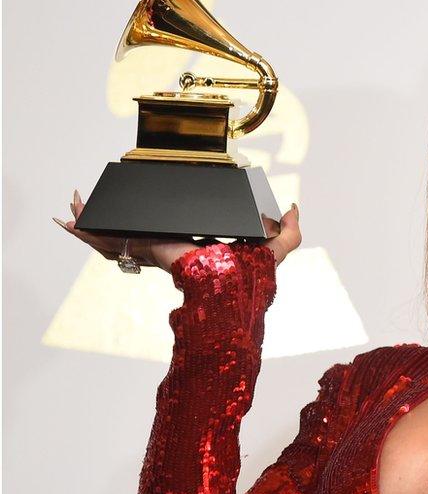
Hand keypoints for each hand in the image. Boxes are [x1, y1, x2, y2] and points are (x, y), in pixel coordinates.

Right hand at [54, 190, 301, 270]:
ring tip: (72, 205)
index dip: (153, 217)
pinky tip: (69, 219)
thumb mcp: (276, 249)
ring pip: (116, 236)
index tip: (141, 204)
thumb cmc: (250, 280)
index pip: (169, 230)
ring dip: (91, 222)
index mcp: (195, 245)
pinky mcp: (145, 248)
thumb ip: (288, 230)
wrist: (229, 290)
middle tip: (90, 203)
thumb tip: (293, 208)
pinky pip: (109, 242)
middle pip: (135, 231)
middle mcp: (171, 247)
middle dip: (111, 220)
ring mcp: (154, 249)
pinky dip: (86, 231)